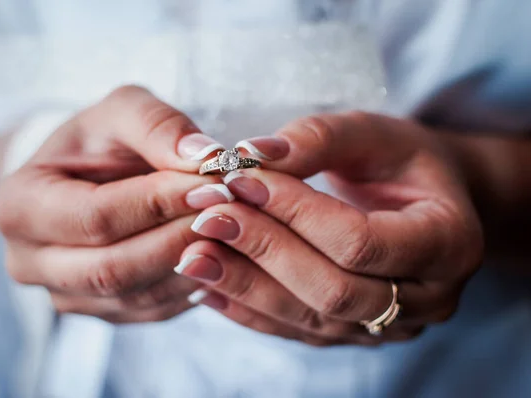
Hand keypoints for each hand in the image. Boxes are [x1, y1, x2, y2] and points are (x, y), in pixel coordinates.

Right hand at [0, 86, 234, 322]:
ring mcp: (66, 294)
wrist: (86, 176)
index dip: (159, 203)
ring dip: (194, 265)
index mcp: (20, 207)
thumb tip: (206, 157)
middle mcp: (30, 262)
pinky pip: (153, 311)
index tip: (214, 183)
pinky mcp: (102, 311)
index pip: (96, 217)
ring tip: (233, 230)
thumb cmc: (101, 141)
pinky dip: (193, 285)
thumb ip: (158, 124)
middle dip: (179, 239)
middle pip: (113, 268)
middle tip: (231, 211)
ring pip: (137, 296)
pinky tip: (221, 255)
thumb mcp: (122, 111)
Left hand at [174, 112, 482, 344]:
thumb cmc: (404, 161)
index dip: (295, 212)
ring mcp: (392, 324)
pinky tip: (208, 285)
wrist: (427, 201)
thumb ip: (320, 139)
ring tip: (192, 254)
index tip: (240, 179)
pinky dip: (250, 310)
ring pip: (310, 318)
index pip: (360, 240)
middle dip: (264, 251)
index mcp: (448, 241)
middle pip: (333, 290)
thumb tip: (253, 153)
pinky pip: (298, 330)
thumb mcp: (375, 132)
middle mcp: (428, 297)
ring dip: (246, 286)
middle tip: (207, 216)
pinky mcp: (355, 331)